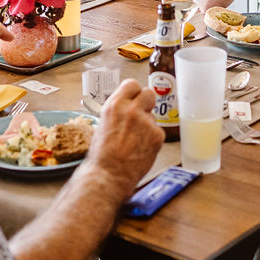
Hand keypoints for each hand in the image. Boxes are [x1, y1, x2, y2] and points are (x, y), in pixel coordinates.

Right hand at [85, 79, 162, 197]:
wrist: (109, 175)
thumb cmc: (102, 155)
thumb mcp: (103, 124)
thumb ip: (118, 113)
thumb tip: (126, 108)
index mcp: (115, 105)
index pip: (132, 84)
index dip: (134, 91)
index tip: (134, 96)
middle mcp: (132, 110)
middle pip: (149, 93)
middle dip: (146, 102)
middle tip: (142, 112)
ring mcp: (146, 123)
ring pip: (153, 116)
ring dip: (147, 125)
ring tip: (135, 141)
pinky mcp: (157, 136)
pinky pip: (157, 132)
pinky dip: (152, 140)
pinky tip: (141, 149)